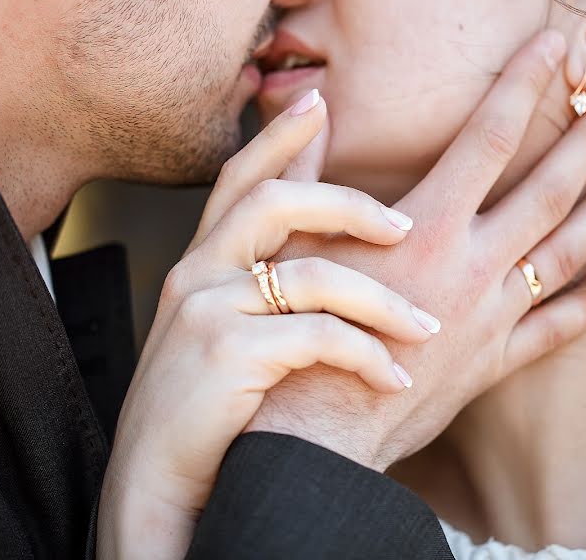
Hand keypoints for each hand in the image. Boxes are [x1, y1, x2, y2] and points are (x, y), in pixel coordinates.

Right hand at [97, 91, 438, 558]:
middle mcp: (196, 274)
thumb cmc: (205, 410)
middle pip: (274, 201)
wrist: (158, 484)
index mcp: (199, 265)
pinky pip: (320, 335)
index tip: (320, 100)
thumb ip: (257, 281)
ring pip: (313, 273)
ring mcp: (207, 311)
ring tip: (427, 329)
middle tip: (405, 229)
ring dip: (382, 302)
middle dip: (349, 204)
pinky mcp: (227, 353)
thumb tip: (310, 252)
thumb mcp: (223, 332)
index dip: (279, 137)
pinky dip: (369, 355)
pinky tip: (396, 377)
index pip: (240, 180)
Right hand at [247, 30, 585, 469]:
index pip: (486, 139)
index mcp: (422, 228)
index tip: (553, 51)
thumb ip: (307, 171)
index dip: (522, 87)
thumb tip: (314, 107)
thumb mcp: (290, 243)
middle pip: (546, 190)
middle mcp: (469, 265)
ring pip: (565, 252)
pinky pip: (557, 329)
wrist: (317, 427)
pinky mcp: (493, 360)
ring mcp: (490, 315)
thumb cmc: (296, 332)